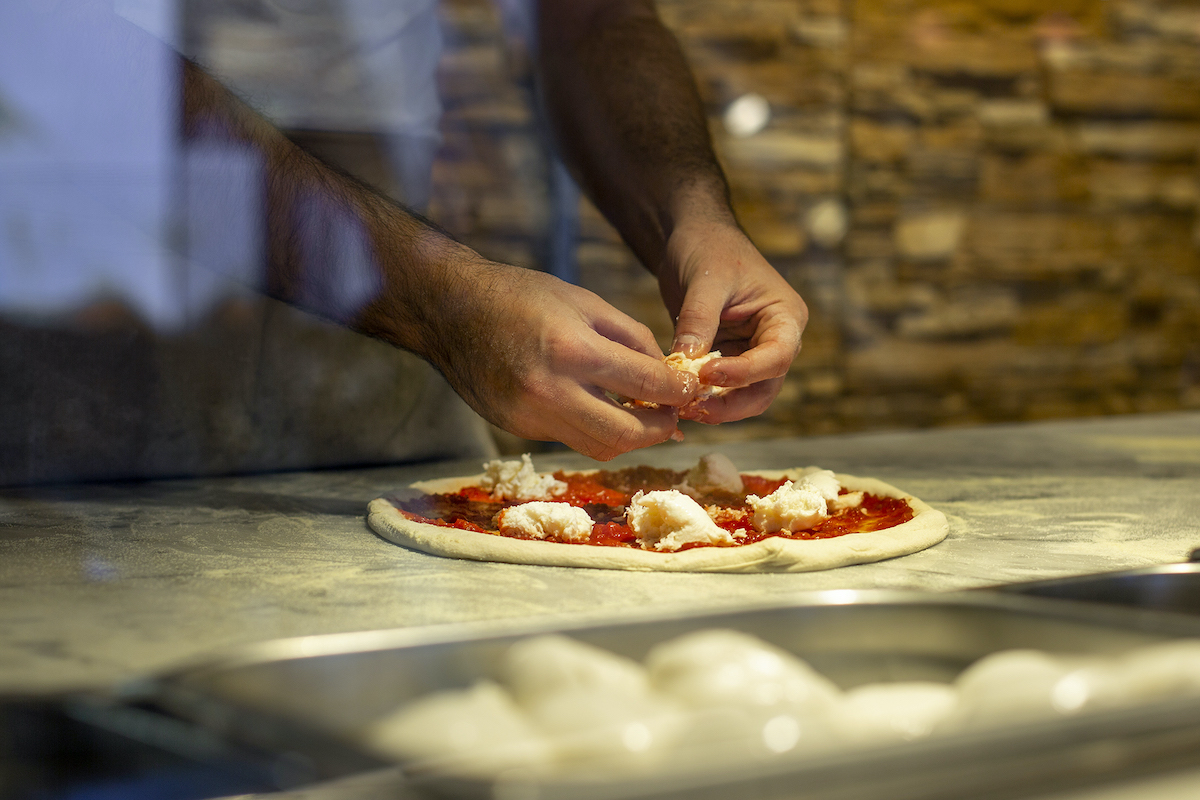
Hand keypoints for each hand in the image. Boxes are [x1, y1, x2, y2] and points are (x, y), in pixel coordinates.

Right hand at [422, 257, 697, 459]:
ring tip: (640, 416)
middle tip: (671, 416)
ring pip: (598, 447)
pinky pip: (569, 438)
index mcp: (572, 350)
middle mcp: (550, 391)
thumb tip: (667, 374)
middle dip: (658, 430)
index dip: (678, 392)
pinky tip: (597, 408)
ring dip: (628, 437)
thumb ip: (632, 338)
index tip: (691, 390)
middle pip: (625, 435)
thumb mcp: (584, 302)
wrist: (451, 310)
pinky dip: (591, 428)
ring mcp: (530, 416)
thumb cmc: (522, 296)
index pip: (644, 385)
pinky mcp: (517, 428)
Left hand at [657, 219, 807, 422]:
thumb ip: (699, 321)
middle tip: (692, 407)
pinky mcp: (728, 360)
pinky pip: (720, 390)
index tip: (707, 374)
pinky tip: (677, 400)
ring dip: (715, 408)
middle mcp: (775, 341)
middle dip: (730, 404)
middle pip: (764, 388)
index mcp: (785, 317)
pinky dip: (702, 399)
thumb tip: (686, 362)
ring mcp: (752, 353)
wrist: (693, 239)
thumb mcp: (705, 280)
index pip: (777, 357)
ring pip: (743, 397)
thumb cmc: (709, 248)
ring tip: (681, 408)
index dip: (744, 373)